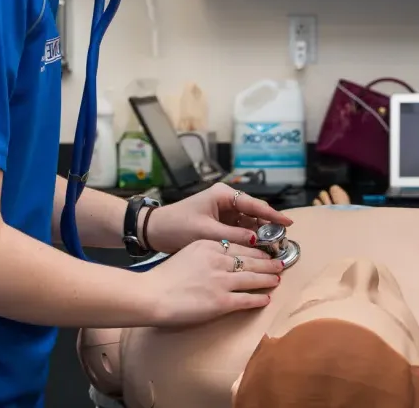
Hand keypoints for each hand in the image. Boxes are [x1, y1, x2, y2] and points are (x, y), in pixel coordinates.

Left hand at [144, 182, 293, 253]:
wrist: (156, 230)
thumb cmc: (178, 226)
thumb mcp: (207, 232)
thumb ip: (234, 235)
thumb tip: (257, 241)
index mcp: (223, 195)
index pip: (254, 204)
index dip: (273, 215)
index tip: (289, 224)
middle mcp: (225, 200)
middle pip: (254, 213)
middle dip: (268, 226)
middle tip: (283, 242)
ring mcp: (223, 211)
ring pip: (248, 222)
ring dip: (259, 234)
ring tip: (274, 248)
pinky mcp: (219, 222)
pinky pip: (239, 229)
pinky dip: (248, 238)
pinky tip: (257, 250)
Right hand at [144, 239, 282, 326]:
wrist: (154, 294)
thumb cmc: (165, 275)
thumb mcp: (187, 253)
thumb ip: (205, 252)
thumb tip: (221, 257)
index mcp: (208, 245)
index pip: (238, 245)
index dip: (255, 249)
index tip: (265, 250)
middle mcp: (218, 260)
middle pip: (250, 259)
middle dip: (268, 262)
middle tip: (280, 262)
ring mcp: (221, 281)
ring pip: (253, 278)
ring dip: (268, 278)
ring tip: (278, 278)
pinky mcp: (221, 302)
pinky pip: (247, 299)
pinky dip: (259, 298)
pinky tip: (267, 298)